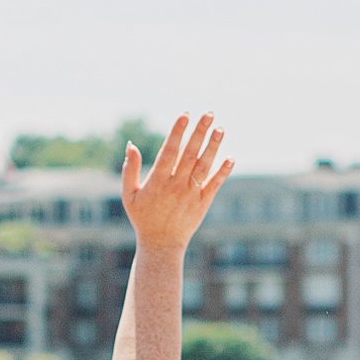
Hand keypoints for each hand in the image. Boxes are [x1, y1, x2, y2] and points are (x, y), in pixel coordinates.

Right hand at [121, 116, 231, 253]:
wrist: (161, 245)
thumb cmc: (143, 218)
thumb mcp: (129, 195)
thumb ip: (130, 170)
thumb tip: (131, 145)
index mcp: (157, 181)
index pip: (169, 151)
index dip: (177, 132)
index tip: (185, 115)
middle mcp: (176, 186)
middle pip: (190, 154)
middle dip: (199, 132)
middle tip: (209, 114)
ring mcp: (191, 195)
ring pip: (204, 167)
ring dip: (213, 147)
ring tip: (220, 129)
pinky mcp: (202, 204)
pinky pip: (214, 185)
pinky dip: (222, 172)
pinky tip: (230, 158)